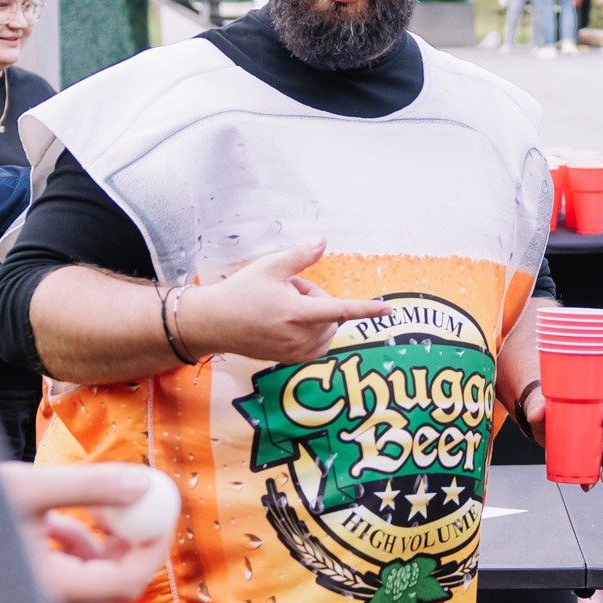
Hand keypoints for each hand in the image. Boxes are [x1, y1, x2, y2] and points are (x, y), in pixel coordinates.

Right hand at [0, 463, 171, 602]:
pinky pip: (68, 574)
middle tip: (136, 501)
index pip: (125, 581)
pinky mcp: (30, 593)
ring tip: (77, 504)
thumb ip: (90, 485)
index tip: (161, 508)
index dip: (151, 545)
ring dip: (97, 539)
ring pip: (90, 575)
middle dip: (129, 540)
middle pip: (113, 582)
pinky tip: (49, 522)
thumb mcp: (28, 488)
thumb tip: (145, 482)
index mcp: (50, 589)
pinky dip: (71, 545)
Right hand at [172, 239, 390, 363]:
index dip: (366, 310)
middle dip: (316, 299)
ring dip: (313, 316)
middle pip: (331, 315)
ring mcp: (294, 352)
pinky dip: (309, 330)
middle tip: (288, 290)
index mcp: (297, 313)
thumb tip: (322, 241)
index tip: (387, 311)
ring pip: (324, 329)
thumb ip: (300, 256)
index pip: (341, 310)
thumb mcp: (270, 267)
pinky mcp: (289, 360)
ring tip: (283, 306)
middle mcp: (299, 337)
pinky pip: (314, 343)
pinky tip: (283, 322)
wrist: (214, 323)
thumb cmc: (241, 292)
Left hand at [524, 384, 602, 488]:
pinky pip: (599, 467)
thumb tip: (535, 413)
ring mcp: (599, 440)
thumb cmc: (546, 407)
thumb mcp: (540, 405)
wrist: (540, 423)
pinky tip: (588, 485)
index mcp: (597, 403)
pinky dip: (595, 478)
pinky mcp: (591, 455)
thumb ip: (537, 408)